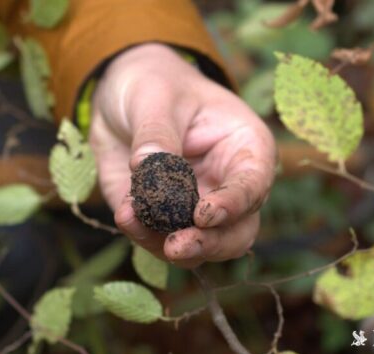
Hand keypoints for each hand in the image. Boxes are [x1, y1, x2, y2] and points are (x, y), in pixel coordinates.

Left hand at [90, 44, 275, 267]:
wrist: (120, 100)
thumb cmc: (155, 86)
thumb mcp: (155, 96)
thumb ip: (156, 132)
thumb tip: (147, 165)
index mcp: (246, 150)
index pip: (253, 185)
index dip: (234, 204)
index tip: (204, 215)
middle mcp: (228, 188)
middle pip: (236, 233)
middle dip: (208, 245)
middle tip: (176, 246)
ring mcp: (196, 209)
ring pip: (200, 248)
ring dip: (167, 245)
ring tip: (132, 220)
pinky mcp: (163, 221)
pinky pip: (158, 241)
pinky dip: (141, 235)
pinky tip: (125, 214)